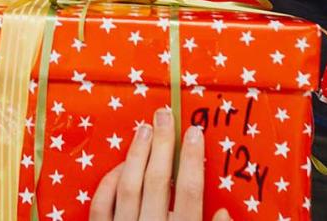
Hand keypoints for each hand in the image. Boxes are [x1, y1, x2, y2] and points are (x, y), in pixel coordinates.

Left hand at [90, 107, 229, 220]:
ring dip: (137, 155)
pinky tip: (120, 166)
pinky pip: (101, 205)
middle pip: (157, 181)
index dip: (192, 160)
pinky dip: (109, 183)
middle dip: (162, 144)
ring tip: (145, 129)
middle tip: (165, 115)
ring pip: (128, 187)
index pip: (189, 192)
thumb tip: (224, 212)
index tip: (194, 132)